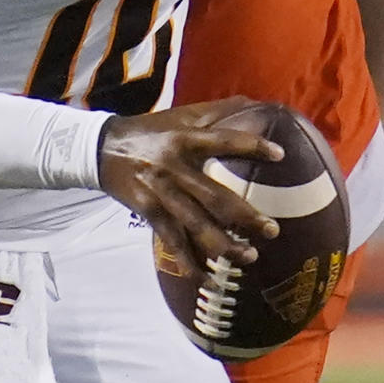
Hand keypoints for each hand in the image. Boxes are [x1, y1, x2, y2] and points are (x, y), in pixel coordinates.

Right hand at [97, 97, 282, 277]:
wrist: (102, 148)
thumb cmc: (152, 130)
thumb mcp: (182, 114)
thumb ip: (219, 111)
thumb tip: (260, 103)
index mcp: (187, 139)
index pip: (224, 141)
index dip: (252, 147)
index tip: (280, 156)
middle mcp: (175, 167)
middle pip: (215, 197)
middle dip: (245, 217)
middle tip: (272, 231)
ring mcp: (161, 193)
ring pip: (197, 225)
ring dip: (224, 246)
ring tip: (249, 257)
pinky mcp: (148, 211)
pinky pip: (172, 241)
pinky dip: (188, 262)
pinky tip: (206, 279)